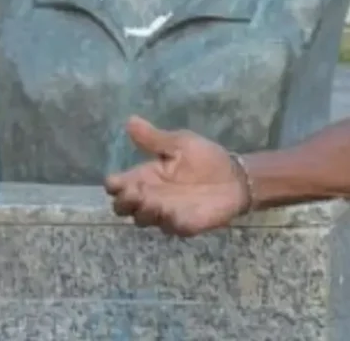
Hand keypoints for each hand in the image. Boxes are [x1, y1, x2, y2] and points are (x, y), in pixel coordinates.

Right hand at [103, 116, 249, 236]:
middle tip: (134, 192)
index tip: (116, 181)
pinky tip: (169, 212)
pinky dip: (166, 221)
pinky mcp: (182, 224)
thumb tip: (129, 121)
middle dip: (124, 202)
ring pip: (141, 219)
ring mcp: (164, 213)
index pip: (118, 185)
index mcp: (146, 175)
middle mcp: (150, 196)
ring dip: (143, 211)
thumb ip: (154, 138)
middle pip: (123, 206)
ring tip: (151, 201)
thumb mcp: (181, 143)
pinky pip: (167, 227)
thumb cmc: (206, 158)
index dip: (113, 185)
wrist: (236, 177)